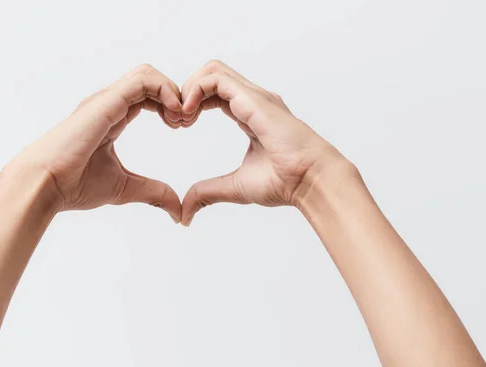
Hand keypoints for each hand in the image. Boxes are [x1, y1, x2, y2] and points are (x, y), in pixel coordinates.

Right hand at [9, 64, 183, 221]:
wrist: (45, 185)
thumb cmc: (74, 185)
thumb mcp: (125, 188)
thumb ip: (153, 193)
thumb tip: (177, 210)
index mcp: (113, 117)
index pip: (147, 96)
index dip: (170, 105)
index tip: (181, 127)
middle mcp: (109, 104)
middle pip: (150, 80)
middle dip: (174, 95)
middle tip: (185, 122)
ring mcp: (106, 100)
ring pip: (147, 74)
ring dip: (171, 91)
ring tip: (179, 119)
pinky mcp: (106, 102)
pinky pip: (143, 81)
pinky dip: (164, 92)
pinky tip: (173, 116)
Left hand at [179, 60, 347, 225]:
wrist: (310, 181)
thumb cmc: (285, 182)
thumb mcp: (234, 187)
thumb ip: (208, 193)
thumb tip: (186, 213)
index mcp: (250, 114)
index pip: (214, 93)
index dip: (192, 103)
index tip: (180, 126)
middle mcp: (252, 100)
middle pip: (211, 75)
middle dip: (186, 92)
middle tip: (177, 120)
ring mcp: (254, 96)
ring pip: (212, 70)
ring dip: (189, 88)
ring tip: (182, 117)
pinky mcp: (253, 99)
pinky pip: (216, 79)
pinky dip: (196, 90)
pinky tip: (189, 114)